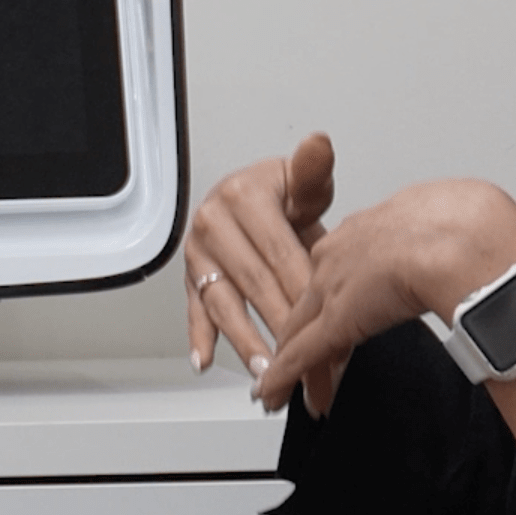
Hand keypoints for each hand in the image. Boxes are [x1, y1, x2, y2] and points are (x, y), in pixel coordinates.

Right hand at [185, 133, 333, 384]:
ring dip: (243, 339)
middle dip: (280, 323)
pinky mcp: (191, 275)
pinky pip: (194, 309)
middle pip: (252, 281)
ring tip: (264, 369)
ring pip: (223, 301)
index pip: (277, 250)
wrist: (253, 199)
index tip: (324, 317)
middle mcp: (213, 223)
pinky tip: (204, 360)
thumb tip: (318, 145)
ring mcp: (199, 252)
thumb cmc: (281, 196)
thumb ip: (312, 171)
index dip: (302, 287)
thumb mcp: (301, 181)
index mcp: (241, 197)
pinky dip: (199, 337)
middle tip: (302, 356)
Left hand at [255, 177, 515, 413]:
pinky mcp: (333, 323)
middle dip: (313, 332)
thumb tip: (466, 255)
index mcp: (371, 228)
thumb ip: (446, 240)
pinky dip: (283, 376)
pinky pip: (299, 354)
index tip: (347, 309)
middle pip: (316, 299)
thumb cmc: (473, 228)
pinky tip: (273, 394)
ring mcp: (333, 289)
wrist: (466, 241)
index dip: (343, 292)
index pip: (344, 267)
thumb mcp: (455, 222)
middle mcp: (341, 254)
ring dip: (301, 363)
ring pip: (305, 329)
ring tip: (297, 390)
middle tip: (313, 360)